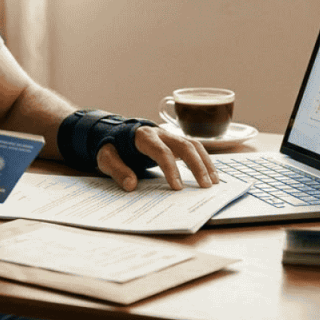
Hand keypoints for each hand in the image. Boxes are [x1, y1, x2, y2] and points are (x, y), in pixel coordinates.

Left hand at [96, 125, 218, 191]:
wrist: (114, 133)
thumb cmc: (112, 146)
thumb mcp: (106, 157)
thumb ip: (117, 169)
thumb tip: (130, 185)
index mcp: (143, 136)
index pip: (161, 151)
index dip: (171, 169)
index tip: (178, 187)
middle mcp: (160, 133)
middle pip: (185, 145)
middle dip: (197, 165)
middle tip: (205, 185)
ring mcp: (169, 136)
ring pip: (194, 145)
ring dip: (205, 162)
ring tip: (213, 182)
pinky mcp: (174, 142)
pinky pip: (194, 148)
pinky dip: (204, 160)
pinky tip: (210, 174)